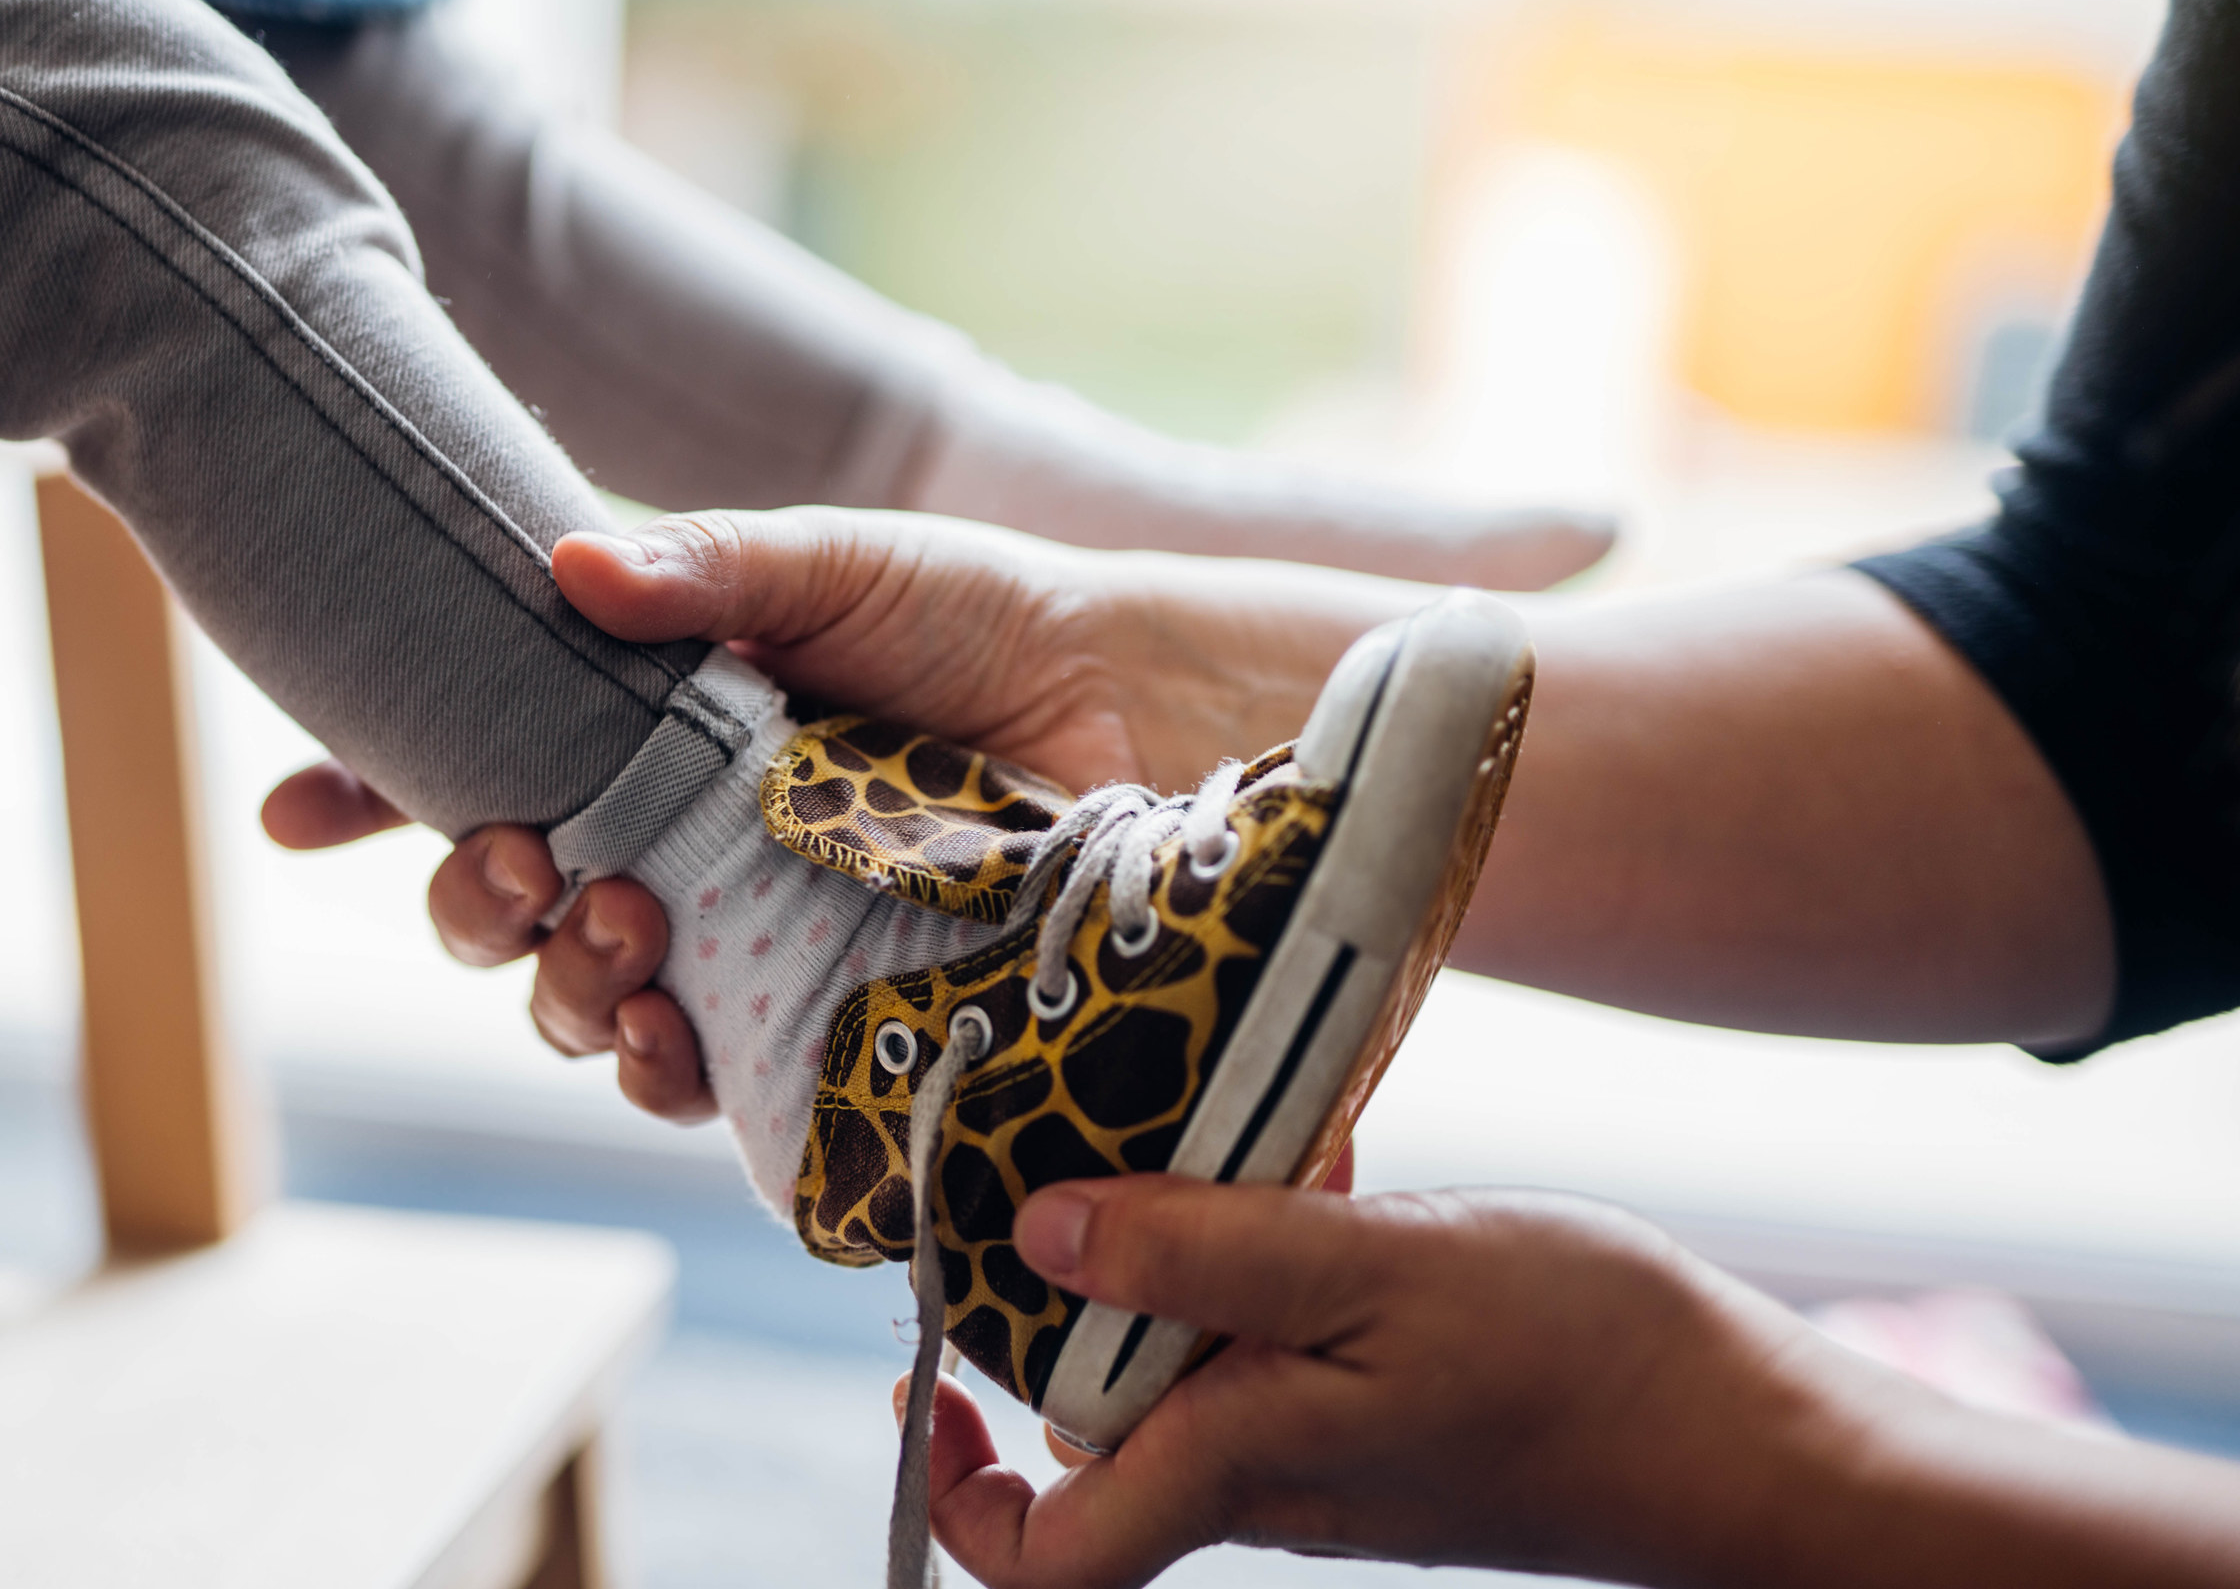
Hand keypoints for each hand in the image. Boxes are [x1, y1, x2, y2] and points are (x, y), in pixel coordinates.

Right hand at [262, 508, 1419, 1116]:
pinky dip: (658, 1074)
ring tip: (616, 940)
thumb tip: (561, 567)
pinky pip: (704, 1080)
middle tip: (529, 866)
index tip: (297, 811)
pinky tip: (662, 1049)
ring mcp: (739, 936)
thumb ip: (706, 570)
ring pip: (584, 1000)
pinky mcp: (822, 1020)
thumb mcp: (840, 566)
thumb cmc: (990, 618)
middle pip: (508, 902)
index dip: (371, 794)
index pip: (475, 761)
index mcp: (649, 725)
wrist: (1153, 713)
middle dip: (479, 900)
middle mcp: (673, 838)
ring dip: (559, 989)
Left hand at [915, 1178, 1877, 1587]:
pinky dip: (1270, 1234)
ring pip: (1184, 1350)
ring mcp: (1323, 1437)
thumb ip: (1206, 1252)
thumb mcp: (1379, 1273)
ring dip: (1176, 1242)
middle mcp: (1261, 1470)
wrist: (1755, 1439)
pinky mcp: (1380, 1396)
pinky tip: (1322, 1151)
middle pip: (1093, 1413)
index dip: (956, 1489)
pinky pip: (1274, 1323)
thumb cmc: (1587, 1366)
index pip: (1045, 1551)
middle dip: (1066, 1290)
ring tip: (1216, 1131)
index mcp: (1237, 1466)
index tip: (921, 1381)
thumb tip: (1041, 1234)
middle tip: (1081, 1157)